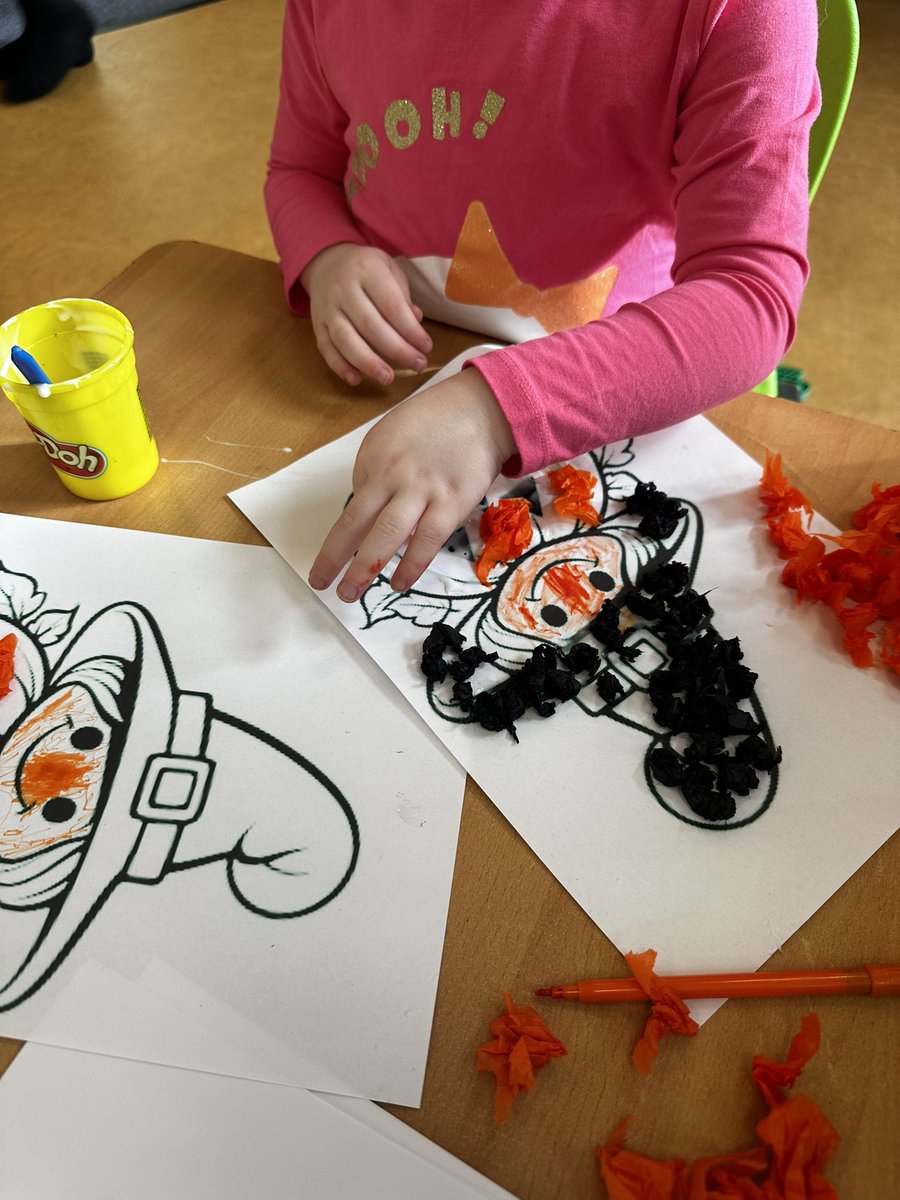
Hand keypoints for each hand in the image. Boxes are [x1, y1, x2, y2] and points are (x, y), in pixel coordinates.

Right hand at [301, 243, 432, 386]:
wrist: (326, 263)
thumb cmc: (366, 270)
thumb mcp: (389, 269)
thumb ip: (403, 296)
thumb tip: (416, 322)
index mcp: (367, 270)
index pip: (391, 304)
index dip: (410, 329)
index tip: (426, 347)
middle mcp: (343, 289)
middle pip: (370, 325)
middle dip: (397, 349)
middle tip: (417, 365)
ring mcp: (327, 308)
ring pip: (345, 340)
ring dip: (368, 363)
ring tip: (388, 378)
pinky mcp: (318, 325)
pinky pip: (326, 349)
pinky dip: (340, 367)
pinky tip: (357, 380)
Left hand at [309, 370, 515, 600]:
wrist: (483, 407)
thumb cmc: (438, 423)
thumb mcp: (394, 434)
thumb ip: (380, 470)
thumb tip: (373, 509)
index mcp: (373, 455)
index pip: (353, 500)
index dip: (348, 529)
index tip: (346, 548)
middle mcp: (391, 473)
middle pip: (354, 522)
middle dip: (333, 557)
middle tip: (321, 582)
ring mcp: (421, 489)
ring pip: (385, 535)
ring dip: (363, 568)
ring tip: (348, 593)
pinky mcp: (451, 502)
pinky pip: (426, 541)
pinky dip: (410, 566)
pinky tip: (398, 585)